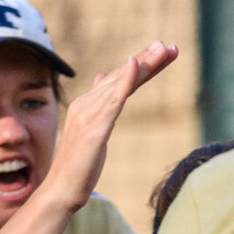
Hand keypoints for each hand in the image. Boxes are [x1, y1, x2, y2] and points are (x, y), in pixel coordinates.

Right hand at [38, 42, 178, 216]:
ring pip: (121, 83)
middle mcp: (88, 103)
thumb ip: (100, 106)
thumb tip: (101, 77)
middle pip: (123, 76)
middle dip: (147, 60)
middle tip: (170, 46)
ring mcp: (90, 114)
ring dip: (143, 64)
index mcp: (89, 104)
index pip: (120, 80)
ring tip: (164, 50)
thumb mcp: (94, 130)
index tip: (164, 52)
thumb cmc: (80, 164)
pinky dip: (124, 80)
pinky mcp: (95, 128)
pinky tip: (135, 64)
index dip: (142, 65)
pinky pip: (112, 100)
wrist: (62, 188)